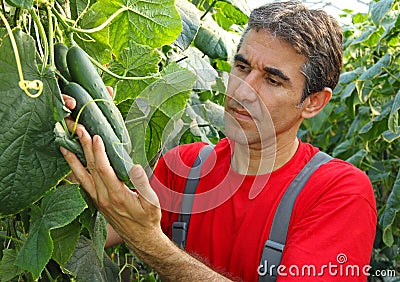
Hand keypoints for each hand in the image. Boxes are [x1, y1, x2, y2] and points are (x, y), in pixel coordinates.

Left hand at [60, 87, 161, 249]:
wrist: (140, 237)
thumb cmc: (148, 218)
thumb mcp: (152, 202)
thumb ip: (142, 184)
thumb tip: (134, 166)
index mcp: (117, 195)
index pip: (104, 169)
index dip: (98, 152)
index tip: (95, 136)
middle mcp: (103, 197)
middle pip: (90, 168)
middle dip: (84, 146)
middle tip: (77, 129)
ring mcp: (97, 199)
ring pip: (82, 175)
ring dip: (74, 158)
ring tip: (64, 142)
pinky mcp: (96, 201)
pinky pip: (83, 182)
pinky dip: (75, 170)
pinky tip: (72, 161)